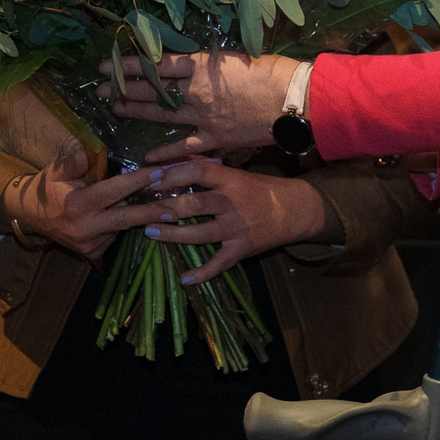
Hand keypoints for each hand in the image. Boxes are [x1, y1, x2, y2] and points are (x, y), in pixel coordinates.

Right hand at [0, 139, 165, 260]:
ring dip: (140, 217)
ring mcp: (89, 244)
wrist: (30, 216)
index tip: (158, 172)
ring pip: (122, 228)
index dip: (136, 182)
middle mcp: (84, 228)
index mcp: (76, 205)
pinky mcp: (92, 252)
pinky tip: (138, 216)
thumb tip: (94, 150)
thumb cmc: (47, 188)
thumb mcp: (56, 170)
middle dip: (151, 213)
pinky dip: (125, 225)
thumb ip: (76, 161)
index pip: (113, 191)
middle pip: (125, 219)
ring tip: (164, 206)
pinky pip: (115, 236)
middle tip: (176, 208)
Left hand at [104, 51, 299, 159]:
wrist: (295, 99)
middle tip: (100, 89)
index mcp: (201, 67)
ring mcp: (204, 117)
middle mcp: (196, 91)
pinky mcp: (216, 138)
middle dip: (123, 88)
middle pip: (151, 89)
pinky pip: (185, 147)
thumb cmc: (273, 71)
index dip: (130, 65)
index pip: (156, 65)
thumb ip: (211, 63)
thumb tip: (194, 65)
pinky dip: (166, 153)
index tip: (109, 65)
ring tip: (115, 109)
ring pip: (162, 115)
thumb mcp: (237, 57)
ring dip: (136, 112)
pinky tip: (147, 157)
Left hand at [138, 159, 326, 284]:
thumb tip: (176, 161)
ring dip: (173, 235)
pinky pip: (219, 263)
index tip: (151, 179)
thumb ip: (211, 171)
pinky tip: (184, 278)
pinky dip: (202, 273)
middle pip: (195, 204)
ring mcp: (238, 227)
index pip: (198, 171)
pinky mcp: (243, 248)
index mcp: (232, 179)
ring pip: (200, 233)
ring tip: (150, 232)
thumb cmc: (263, 190)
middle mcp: (234, 203)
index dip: (172, 175)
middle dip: (166, 208)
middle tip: (143, 210)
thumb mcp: (239, 174)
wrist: (296, 210)